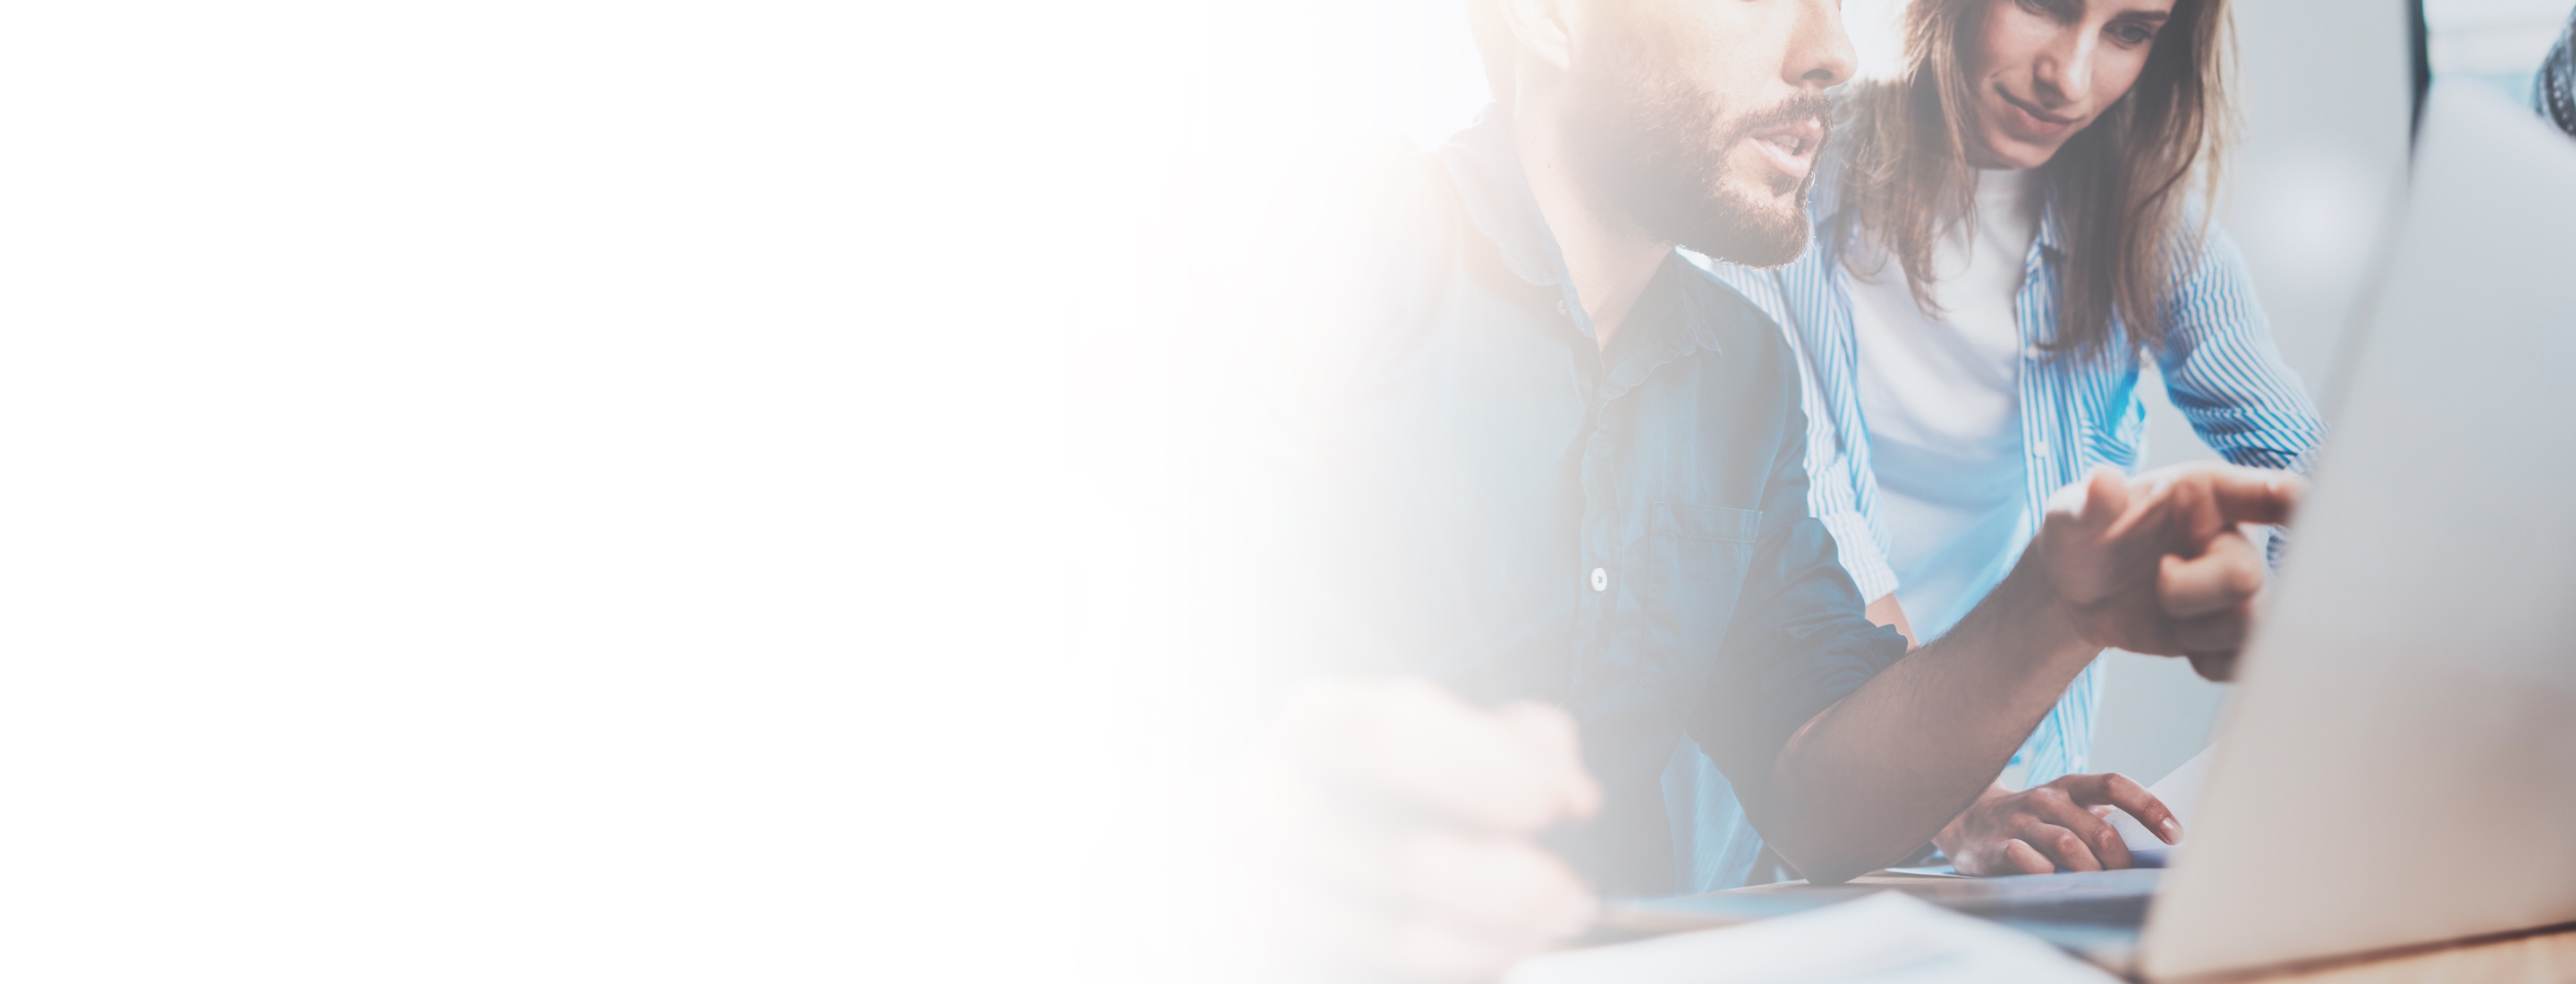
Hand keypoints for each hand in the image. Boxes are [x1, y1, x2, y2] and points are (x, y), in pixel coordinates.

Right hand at [1238, 679, 1600, 982]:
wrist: (1311, 865)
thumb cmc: (1387, 795)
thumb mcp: (1453, 745)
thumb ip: (1514, 744)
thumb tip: (1569, 786)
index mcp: (1312, 727)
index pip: (1390, 729)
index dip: (1489, 769)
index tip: (1557, 804)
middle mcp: (1264, 807)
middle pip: (1409, 857)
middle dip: (1515, 886)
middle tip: (1568, 892)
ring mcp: (1257, 894)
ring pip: (1404, 939)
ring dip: (1498, 941)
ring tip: (1536, 929)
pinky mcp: (1276, 956)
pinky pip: (1388, 976)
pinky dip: (1463, 968)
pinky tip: (1486, 949)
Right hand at [1934, 774, 2180, 875]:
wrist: (1965, 818)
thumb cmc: (2032, 819)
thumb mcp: (2065, 808)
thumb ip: (2100, 820)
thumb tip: (2156, 844)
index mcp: (2069, 786)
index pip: (2115, 784)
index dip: (2149, 807)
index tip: (2175, 835)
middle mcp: (2045, 799)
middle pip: (2097, 829)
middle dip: (2120, 861)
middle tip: (2127, 878)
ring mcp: (2019, 822)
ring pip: (2067, 847)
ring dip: (2090, 872)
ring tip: (2095, 885)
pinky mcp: (1995, 847)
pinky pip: (2028, 862)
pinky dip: (2047, 875)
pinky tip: (2052, 881)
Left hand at [2031, 463, 2304, 679]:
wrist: (2074, 593)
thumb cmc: (2080, 538)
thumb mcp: (2070, 515)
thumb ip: (2087, 503)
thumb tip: (2103, 482)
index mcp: (2206, 496)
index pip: (2269, 493)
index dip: (2297, 502)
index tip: (2303, 508)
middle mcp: (2231, 541)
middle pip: (2247, 575)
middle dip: (2192, 590)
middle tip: (2158, 577)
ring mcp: (2233, 590)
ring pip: (2252, 625)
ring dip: (2199, 631)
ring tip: (2164, 612)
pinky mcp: (2228, 633)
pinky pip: (2244, 661)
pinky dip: (2211, 663)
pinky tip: (2181, 643)